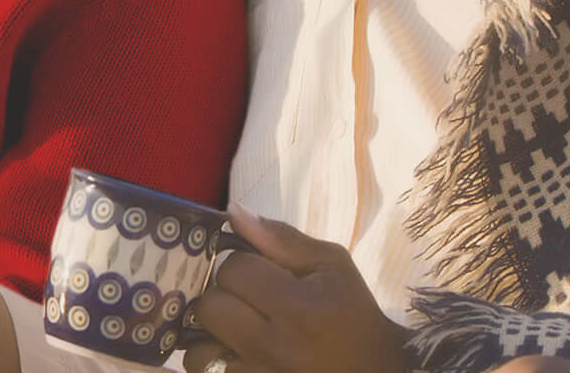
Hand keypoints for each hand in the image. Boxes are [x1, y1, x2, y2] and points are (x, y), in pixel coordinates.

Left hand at [183, 207, 408, 372]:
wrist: (371, 368)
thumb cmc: (351, 312)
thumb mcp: (332, 265)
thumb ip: (281, 238)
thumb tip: (232, 211)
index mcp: (299, 307)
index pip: (233, 270)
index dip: (241, 264)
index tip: (261, 272)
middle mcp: (274, 345)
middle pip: (209, 306)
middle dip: (224, 296)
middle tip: (248, 300)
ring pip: (198, 346)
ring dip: (213, 333)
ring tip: (239, 328)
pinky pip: (207, 370)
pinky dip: (213, 359)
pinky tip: (234, 350)